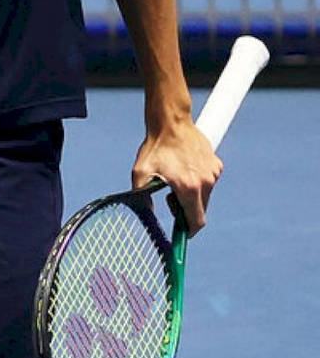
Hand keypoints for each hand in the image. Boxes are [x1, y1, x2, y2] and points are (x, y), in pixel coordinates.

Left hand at [132, 120, 220, 234]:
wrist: (172, 122)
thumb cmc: (155, 148)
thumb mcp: (140, 173)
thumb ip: (141, 196)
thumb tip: (146, 213)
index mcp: (189, 187)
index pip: (196, 220)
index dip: (188, 231)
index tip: (181, 234)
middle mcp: (206, 182)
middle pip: (200, 210)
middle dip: (186, 212)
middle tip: (168, 200)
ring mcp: (214, 173)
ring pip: (205, 197)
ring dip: (191, 198)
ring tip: (173, 183)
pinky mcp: (217, 165)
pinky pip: (208, 183)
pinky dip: (198, 184)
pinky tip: (183, 171)